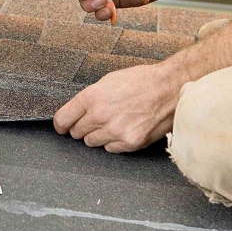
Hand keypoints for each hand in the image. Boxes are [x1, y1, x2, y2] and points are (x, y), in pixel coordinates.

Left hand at [53, 62, 182, 152]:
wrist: (170, 88)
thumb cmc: (141, 81)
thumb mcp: (108, 81)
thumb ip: (89, 98)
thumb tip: (75, 111)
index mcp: (91, 97)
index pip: (63, 119)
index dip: (61, 124)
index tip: (62, 127)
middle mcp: (100, 115)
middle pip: (76, 133)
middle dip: (82, 127)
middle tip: (95, 121)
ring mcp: (115, 131)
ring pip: (92, 142)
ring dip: (98, 135)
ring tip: (113, 122)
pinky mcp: (130, 142)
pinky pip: (110, 149)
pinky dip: (114, 142)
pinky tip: (125, 129)